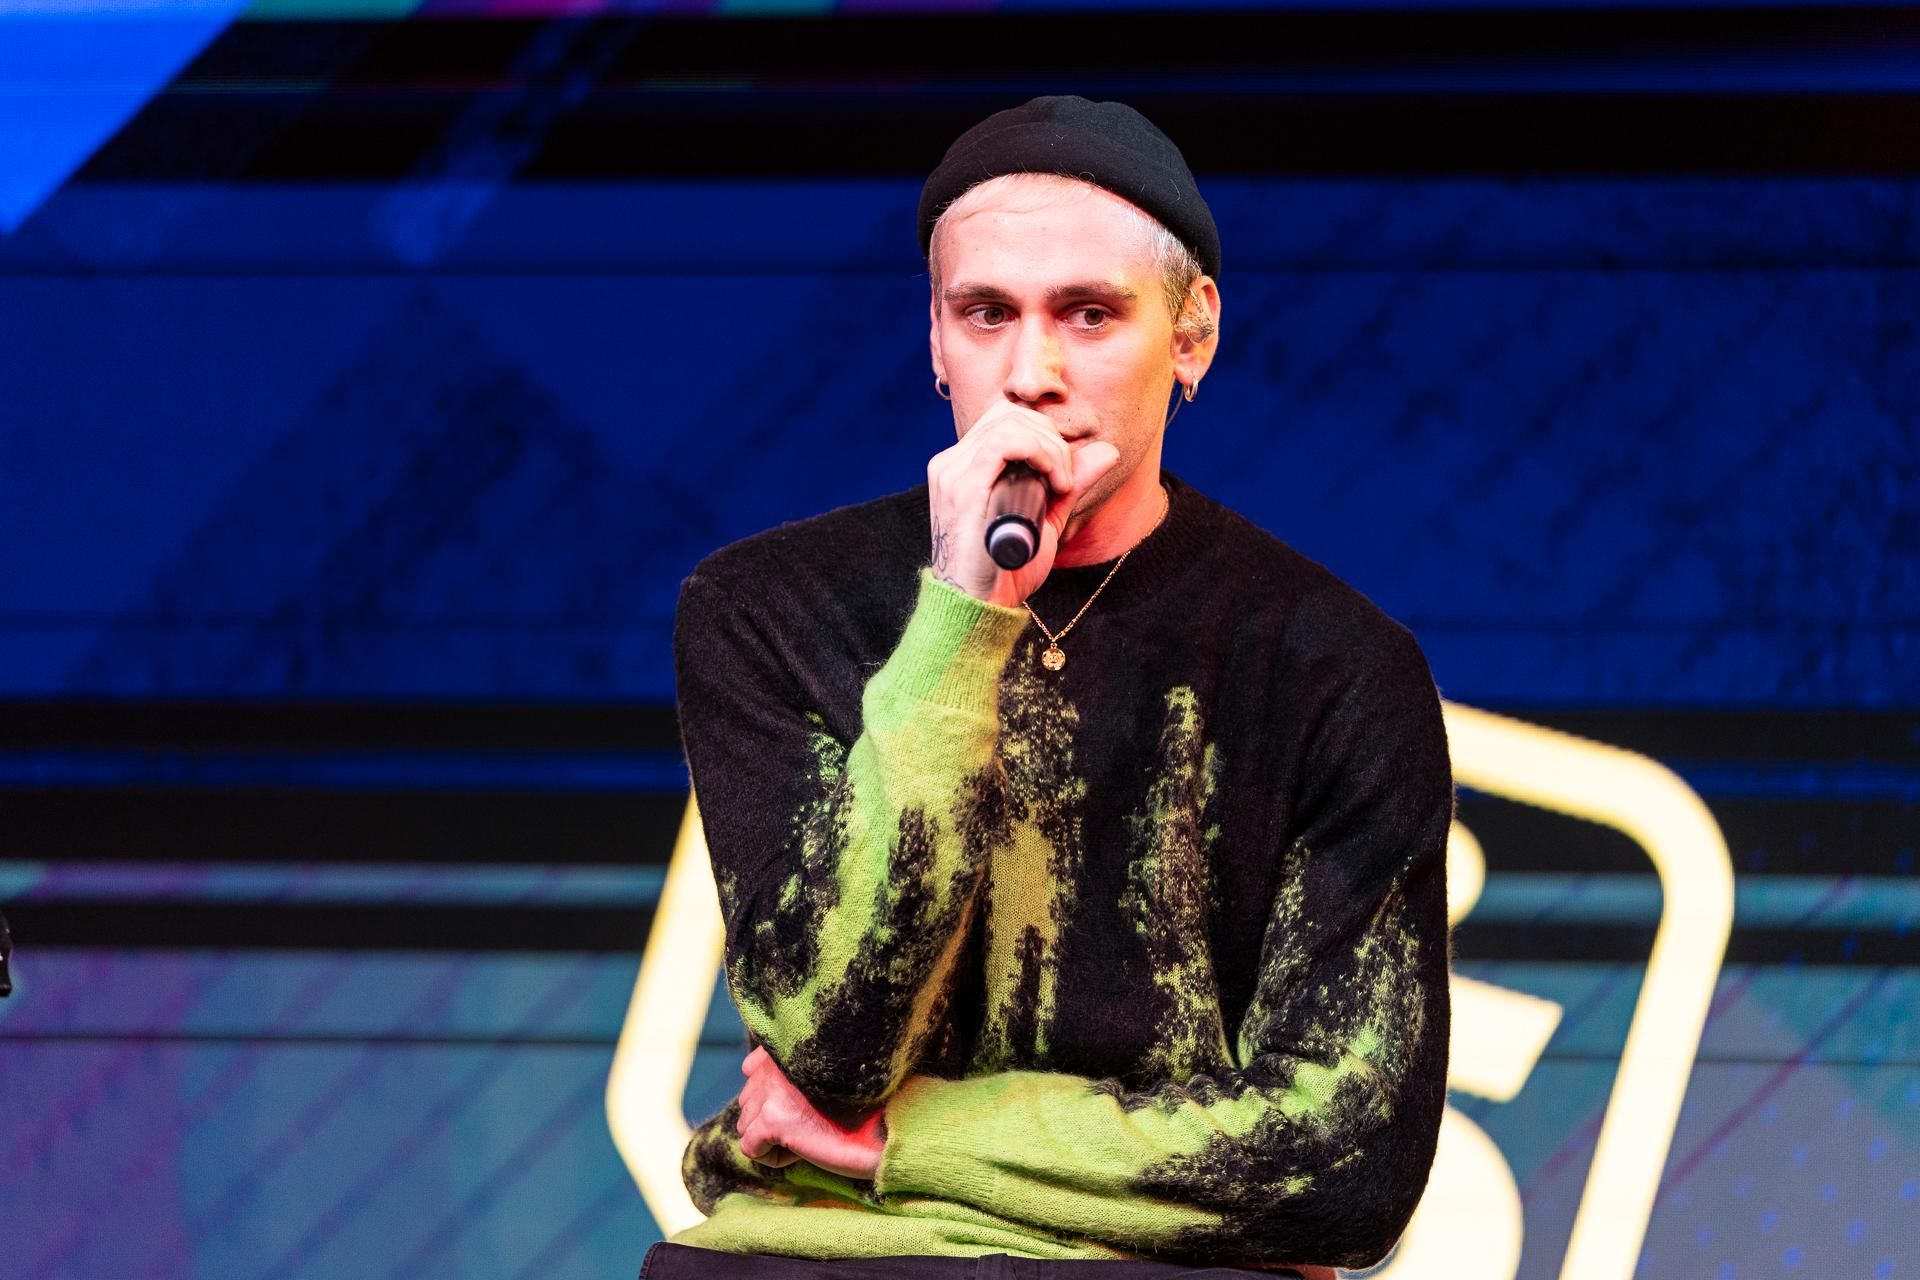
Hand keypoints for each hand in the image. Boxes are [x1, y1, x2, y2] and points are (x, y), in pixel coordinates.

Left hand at [735, 1046, 885, 1179]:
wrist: (884, 1128)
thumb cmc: (861, 1106)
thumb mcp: (820, 1076)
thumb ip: (784, 1072)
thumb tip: (750, 1085)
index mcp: (786, 1046)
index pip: (751, 1070)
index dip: (774, 1097)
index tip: (804, 1104)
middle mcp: (774, 1062)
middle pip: (747, 1102)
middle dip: (772, 1119)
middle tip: (811, 1123)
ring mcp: (771, 1090)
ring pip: (746, 1126)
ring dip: (773, 1139)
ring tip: (809, 1135)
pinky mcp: (773, 1119)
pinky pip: (751, 1148)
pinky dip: (773, 1157)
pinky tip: (802, 1149)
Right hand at [927, 402, 1119, 607]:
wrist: (981, 607)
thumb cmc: (1007, 570)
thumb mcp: (1047, 518)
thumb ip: (1071, 482)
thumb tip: (1107, 450)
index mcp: (965, 467)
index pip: (1006, 418)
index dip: (1045, 434)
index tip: (1064, 474)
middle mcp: (952, 463)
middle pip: (1010, 414)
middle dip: (1052, 439)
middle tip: (1067, 480)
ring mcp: (952, 472)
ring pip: (1010, 423)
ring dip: (1050, 448)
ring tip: (1062, 484)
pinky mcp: (961, 485)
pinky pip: (1004, 443)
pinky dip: (1040, 454)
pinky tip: (1054, 482)